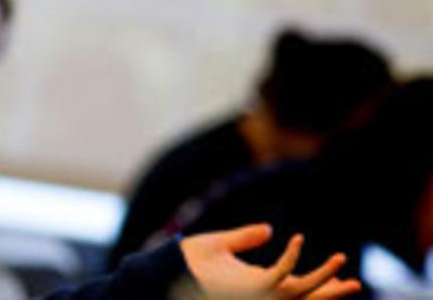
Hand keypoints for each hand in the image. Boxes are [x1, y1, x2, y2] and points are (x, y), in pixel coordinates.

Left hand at [180, 224, 361, 298]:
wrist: (166, 266)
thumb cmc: (188, 259)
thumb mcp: (222, 244)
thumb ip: (245, 237)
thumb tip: (269, 229)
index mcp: (257, 283)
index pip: (296, 285)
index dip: (319, 281)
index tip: (341, 273)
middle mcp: (260, 292)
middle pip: (305, 296)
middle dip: (331, 291)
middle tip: (357, 283)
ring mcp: (255, 292)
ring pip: (299, 290)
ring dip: (321, 277)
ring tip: (340, 259)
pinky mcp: (246, 288)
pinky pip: (276, 277)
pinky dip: (289, 259)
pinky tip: (297, 240)